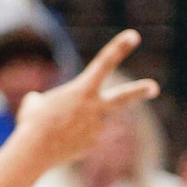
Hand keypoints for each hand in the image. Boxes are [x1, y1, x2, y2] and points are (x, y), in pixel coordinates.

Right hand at [11, 29, 158, 166]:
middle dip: (139, 91)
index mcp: (82, 90)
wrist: (35, 151)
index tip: (134, 35)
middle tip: (154, 88)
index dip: (119, 48)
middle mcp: (95, 107)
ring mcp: (97, 127)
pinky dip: (70, 140)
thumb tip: (42, 105)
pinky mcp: (93, 144)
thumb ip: (44, 101)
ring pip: (87, 121)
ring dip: (72, 125)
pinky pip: (81, 137)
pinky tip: (59, 144)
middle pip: (123, 97)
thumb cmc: (32, 123)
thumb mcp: (34, 104)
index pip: (104, 63)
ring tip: (56, 132)